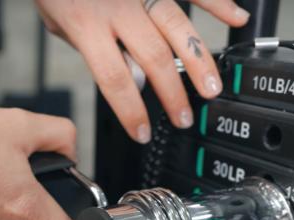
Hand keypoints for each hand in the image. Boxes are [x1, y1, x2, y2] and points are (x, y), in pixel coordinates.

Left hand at [36, 0, 248, 142]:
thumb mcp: (57, 23)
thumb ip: (91, 48)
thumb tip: (131, 77)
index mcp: (86, 24)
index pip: (114, 79)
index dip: (132, 111)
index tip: (142, 132)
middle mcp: (117, 7)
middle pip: (153, 58)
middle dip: (172, 95)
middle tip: (183, 118)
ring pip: (176, 27)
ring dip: (198, 61)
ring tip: (212, 88)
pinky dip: (216, 3)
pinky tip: (236, 18)